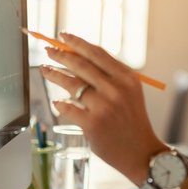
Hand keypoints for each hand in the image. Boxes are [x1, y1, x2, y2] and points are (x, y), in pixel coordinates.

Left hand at [40, 33, 166, 185]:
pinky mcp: (92, 124)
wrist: (141, 152)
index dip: (77, 43)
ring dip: (55, 75)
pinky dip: (61, 105)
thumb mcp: (130, 93)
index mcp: (127, 78)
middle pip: (82, 65)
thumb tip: (79, 58)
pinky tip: (58, 102)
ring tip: (46, 71)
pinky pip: (69, 108)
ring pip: (72, 85)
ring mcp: (104, 107)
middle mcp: (116, 89)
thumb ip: (111, 76)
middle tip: (48, 50)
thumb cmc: (132, 120)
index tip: (63, 36)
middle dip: (61, 55)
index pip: (97, 54)